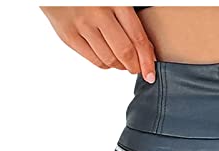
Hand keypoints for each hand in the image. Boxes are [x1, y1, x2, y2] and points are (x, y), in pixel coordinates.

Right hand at [40, 6, 156, 82]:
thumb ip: (130, 20)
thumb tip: (148, 52)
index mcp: (115, 1)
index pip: (137, 38)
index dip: (147, 60)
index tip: (151, 74)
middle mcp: (98, 12)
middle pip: (124, 52)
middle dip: (135, 66)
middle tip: (137, 69)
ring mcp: (81, 24)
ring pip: (110, 59)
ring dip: (120, 66)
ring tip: (123, 63)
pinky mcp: (68, 35)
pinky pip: (94, 60)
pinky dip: (105, 65)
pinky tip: (108, 59)